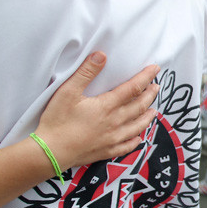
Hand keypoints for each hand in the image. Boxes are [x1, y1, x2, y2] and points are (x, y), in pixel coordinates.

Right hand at [37, 52, 159, 169]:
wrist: (50, 152)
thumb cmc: (57, 121)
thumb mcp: (68, 91)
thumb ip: (86, 72)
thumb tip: (101, 56)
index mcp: (107, 106)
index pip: (133, 88)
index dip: (146, 77)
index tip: (155, 69)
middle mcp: (114, 122)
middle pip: (139, 106)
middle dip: (150, 95)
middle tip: (156, 87)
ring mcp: (112, 139)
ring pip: (137, 126)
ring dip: (147, 117)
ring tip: (154, 110)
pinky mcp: (106, 151)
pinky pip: (127, 146)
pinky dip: (136, 141)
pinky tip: (138, 138)